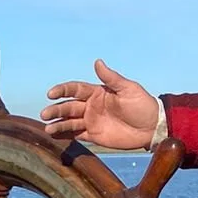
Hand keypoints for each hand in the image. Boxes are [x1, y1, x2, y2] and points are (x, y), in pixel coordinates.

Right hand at [42, 60, 160, 149]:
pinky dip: (65, 135)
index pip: (75, 89)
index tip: (51, 94)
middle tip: (45, 114)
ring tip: (47, 128)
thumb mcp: (128, 89)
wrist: (152, 127)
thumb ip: (111, 78)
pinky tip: (54, 136)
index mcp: (97, 93)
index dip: (62, 90)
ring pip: (70, 122)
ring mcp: (91, 121)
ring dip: (58, 124)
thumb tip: (97, 61)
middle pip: (68, 106)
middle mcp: (91, 106)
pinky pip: (76, 135)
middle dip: (56, 110)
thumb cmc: (142, 105)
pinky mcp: (94, 136)